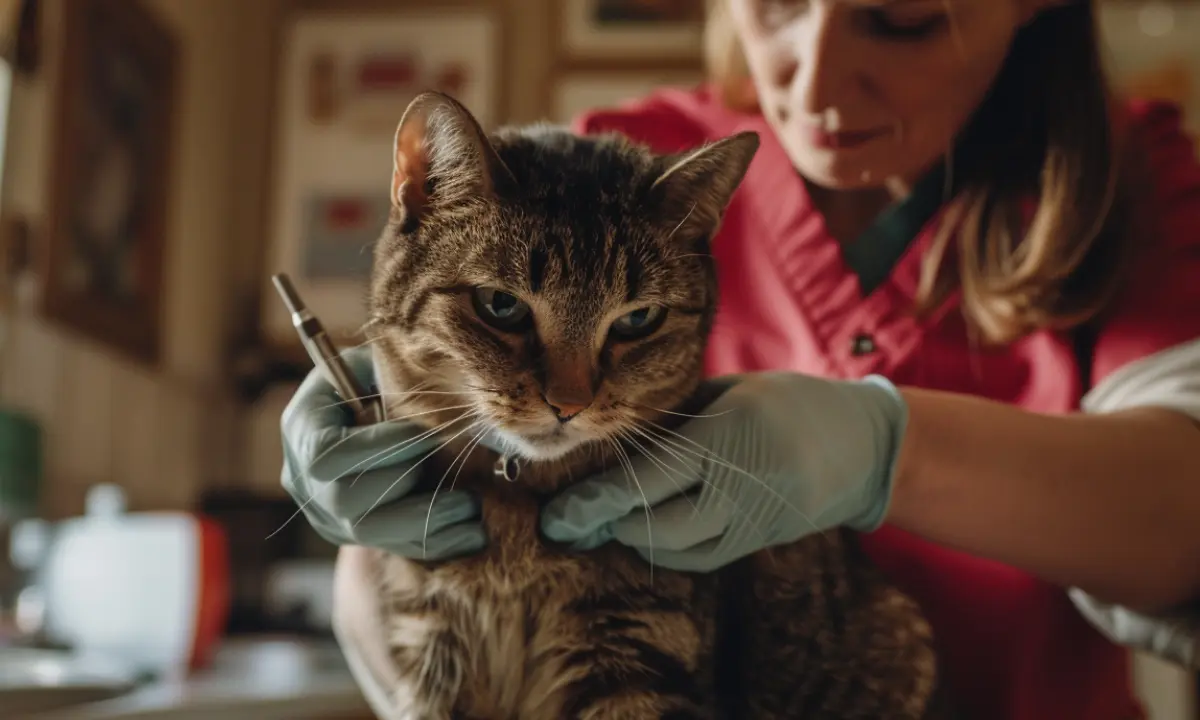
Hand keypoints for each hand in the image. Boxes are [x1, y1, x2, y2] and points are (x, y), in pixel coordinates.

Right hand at [280, 346, 495, 560]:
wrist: (365, 415)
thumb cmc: (374, 380)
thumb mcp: (372, 364)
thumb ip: (388, 373)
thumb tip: (430, 384)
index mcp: (302, 427)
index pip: (324, 454)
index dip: (376, 449)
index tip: (422, 435)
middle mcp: (303, 478)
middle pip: (345, 499)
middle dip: (405, 483)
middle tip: (451, 463)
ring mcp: (326, 514)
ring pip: (369, 532)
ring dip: (427, 520)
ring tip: (471, 505)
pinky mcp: (353, 536)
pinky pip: (394, 548)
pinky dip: (437, 542)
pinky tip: (473, 532)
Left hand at [539, 372, 907, 571]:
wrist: (862, 445)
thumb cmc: (786, 403)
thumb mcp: (730, 391)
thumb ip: (677, 418)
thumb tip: (609, 442)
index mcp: (727, 435)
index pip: (647, 478)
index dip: (596, 500)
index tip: (558, 515)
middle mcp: (741, 484)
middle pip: (658, 526)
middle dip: (609, 526)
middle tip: (572, 520)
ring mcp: (755, 520)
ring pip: (679, 550)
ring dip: (636, 540)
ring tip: (607, 522)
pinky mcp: (762, 542)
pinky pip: (703, 557)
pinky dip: (669, 549)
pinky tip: (648, 531)